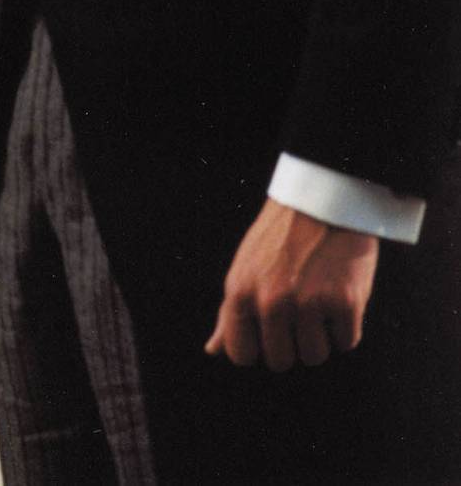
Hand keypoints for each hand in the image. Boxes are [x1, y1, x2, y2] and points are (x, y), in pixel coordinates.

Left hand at [205, 197, 379, 370]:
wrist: (323, 200)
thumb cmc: (280, 238)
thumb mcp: (245, 268)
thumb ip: (230, 313)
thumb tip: (213, 351)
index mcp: (240, 292)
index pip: (241, 354)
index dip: (258, 345)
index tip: (269, 326)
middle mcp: (271, 301)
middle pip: (281, 361)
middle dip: (292, 341)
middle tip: (298, 306)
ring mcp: (308, 303)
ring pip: (315, 356)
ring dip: (321, 335)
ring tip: (319, 296)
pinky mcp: (344, 303)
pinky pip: (346, 342)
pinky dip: (346, 325)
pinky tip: (339, 292)